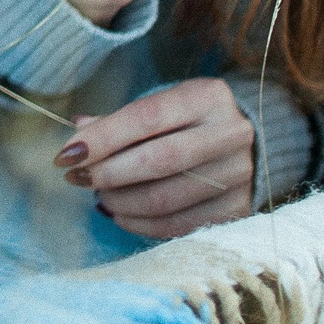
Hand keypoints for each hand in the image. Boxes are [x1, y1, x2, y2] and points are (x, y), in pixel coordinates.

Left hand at [60, 78, 254, 237]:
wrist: (257, 144)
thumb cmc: (193, 121)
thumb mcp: (165, 105)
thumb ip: (123, 118)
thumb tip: (78, 130)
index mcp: (207, 97)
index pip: (146, 117)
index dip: (102, 138)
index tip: (66, 154)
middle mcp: (230, 133)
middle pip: (158, 161)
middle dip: (107, 173)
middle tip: (77, 179)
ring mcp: (238, 174)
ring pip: (166, 199)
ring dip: (120, 202)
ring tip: (99, 197)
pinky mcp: (239, 208)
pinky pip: (179, 226)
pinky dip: (141, 224)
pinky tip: (120, 214)